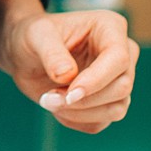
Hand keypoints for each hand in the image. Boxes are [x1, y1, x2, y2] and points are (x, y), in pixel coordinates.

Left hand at [0, 0, 139, 133]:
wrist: (28, 54)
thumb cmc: (35, 36)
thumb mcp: (36, 35)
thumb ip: (51, 53)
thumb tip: (67, 75)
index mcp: (110, 28)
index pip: (119, 59)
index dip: (96, 80)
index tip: (69, 94)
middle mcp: (123, 52)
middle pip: (122, 86)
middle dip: (84, 100)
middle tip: (48, 98)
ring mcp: (118, 79)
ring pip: (116, 109)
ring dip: (80, 113)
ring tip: (49, 101)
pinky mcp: (108, 101)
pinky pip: (101, 122)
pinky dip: (76, 121)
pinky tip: (57, 108)